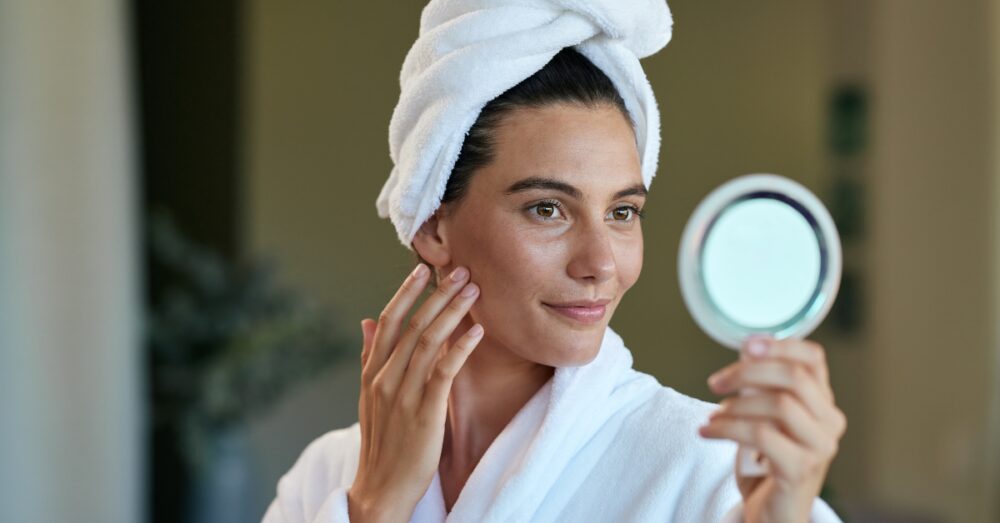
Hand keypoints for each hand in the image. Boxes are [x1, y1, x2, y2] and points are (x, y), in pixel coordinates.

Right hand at [347, 264, 483, 522]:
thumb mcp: (369, 396)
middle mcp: (384, 379)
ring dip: (453, 313)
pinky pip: (444, 372)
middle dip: (438, 295)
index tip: (422, 268)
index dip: (406, 293)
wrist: (381, 488)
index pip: (388, 322)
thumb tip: (367, 321)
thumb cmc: (382, 441)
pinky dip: (460, 348)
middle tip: (461, 270)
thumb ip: (370, 357)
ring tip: (473, 291)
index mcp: (372, 372)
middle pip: (412, 326)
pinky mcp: (424, 413)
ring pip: (429, 342)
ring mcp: (403, 395)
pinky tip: (477, 331)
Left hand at [699, 336, 846, 522]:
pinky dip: (727, 428)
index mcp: (823, 403)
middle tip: (716, 382)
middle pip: (794, 377)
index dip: (781, 344)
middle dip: (747, 372)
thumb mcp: (765, 417)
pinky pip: (762, 435)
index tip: (747, 344)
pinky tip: (708, 431)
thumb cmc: (766, 462)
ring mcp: (819, 448)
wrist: (773, 513)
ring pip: (779, 405)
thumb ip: (762, 387)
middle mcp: (829, 423)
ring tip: (712, 416)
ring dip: (736, 406)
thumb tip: (748, 349)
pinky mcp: (800, 470)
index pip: (813, 359)